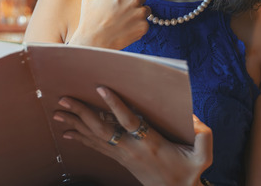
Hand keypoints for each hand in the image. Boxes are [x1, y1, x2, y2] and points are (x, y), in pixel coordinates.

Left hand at [54, 86, 211, 185]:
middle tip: (64, 100)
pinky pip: (96, 147)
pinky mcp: (120, 160)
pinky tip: (68, 132)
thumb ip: (202, 133)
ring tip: (58, 112)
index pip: (129, 121)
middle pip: (101, 130)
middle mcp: (132, 149)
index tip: (101, 88)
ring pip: (94, 138)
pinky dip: (81, 138)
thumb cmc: (189, 172)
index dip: (114, 105)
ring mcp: (123, 155)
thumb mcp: (203, 155)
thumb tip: (192, 115)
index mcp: (150, 143)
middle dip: (81, 113)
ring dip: (75, 123)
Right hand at [68, 0, 182, 48]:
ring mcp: (139, 13)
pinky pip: (145, 23)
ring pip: (145, 10)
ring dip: (136, 15)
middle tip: (120, 13)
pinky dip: (137, 27)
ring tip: (120, 23)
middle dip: (134, 3)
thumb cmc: (89, 20)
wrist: (92, 42)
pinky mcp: (143, 27)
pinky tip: (124, 31)